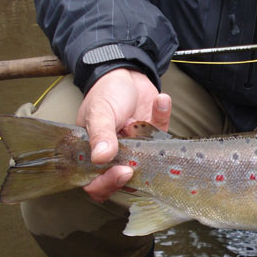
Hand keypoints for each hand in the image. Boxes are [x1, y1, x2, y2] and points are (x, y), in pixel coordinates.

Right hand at [76, 68, 171, 201]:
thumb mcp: (100, 111)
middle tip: (138, 160)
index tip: (122, 172)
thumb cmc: (106, 92)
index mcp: (93, 154)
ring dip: (149, 144)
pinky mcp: (154, 137)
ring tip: (142, 122)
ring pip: (147, 164)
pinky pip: (163, 135)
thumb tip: (101, 158)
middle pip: (124, 181)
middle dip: (134, 172)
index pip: (95, 183)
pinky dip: (163, 115)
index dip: (107, 184)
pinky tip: (161, 100)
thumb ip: (101, 134)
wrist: (125, 72)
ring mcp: (136, 149)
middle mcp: (115, 156)